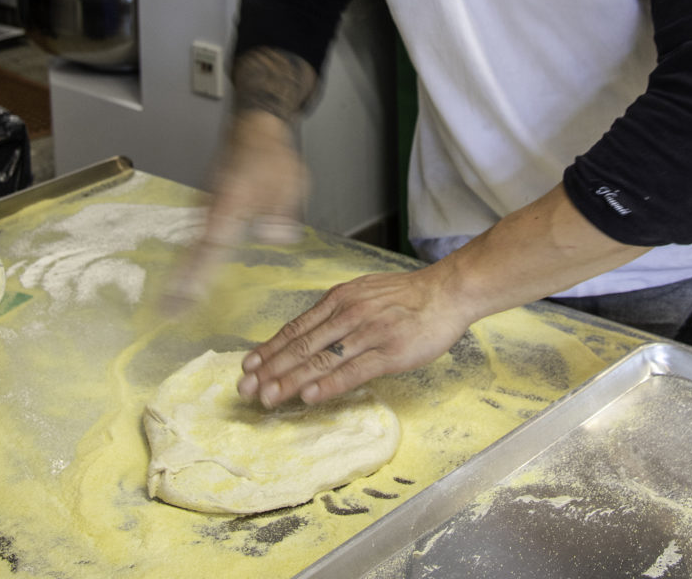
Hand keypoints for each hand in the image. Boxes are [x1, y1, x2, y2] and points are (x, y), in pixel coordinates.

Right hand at [161, 110, 308, 311]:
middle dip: (180, 284)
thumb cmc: (271, 155)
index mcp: (231, 201)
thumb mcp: (290, 180)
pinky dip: (186, 264)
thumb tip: (273, 236)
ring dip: (179, 277)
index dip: (200, 271)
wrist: (253, 129)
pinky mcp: (206, 210)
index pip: (213, 243)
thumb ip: (280, 211)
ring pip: (189, 248)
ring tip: (168, 308)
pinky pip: (195, 241)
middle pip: (193, 252)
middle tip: (167, 313)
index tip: (188, 294)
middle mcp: (211, 207)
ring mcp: (205, 208)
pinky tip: (182, 285)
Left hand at [238, 264, 472, 406]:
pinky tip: (310, 396)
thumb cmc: (406, 295)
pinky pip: (353, 370)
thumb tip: (309, 331)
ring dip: (291, 381)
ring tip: (268, 398)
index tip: (247, 367)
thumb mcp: (364, 291)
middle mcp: (348, 314)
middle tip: (245, 390)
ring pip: (321, 360)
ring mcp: (368, 333)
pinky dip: (329, 384)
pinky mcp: (389, 352)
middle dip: (270, 369)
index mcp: (339, 299)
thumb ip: (337, 310)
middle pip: (301, 346)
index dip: (269, 349)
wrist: (446, 292)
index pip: (296, 328)